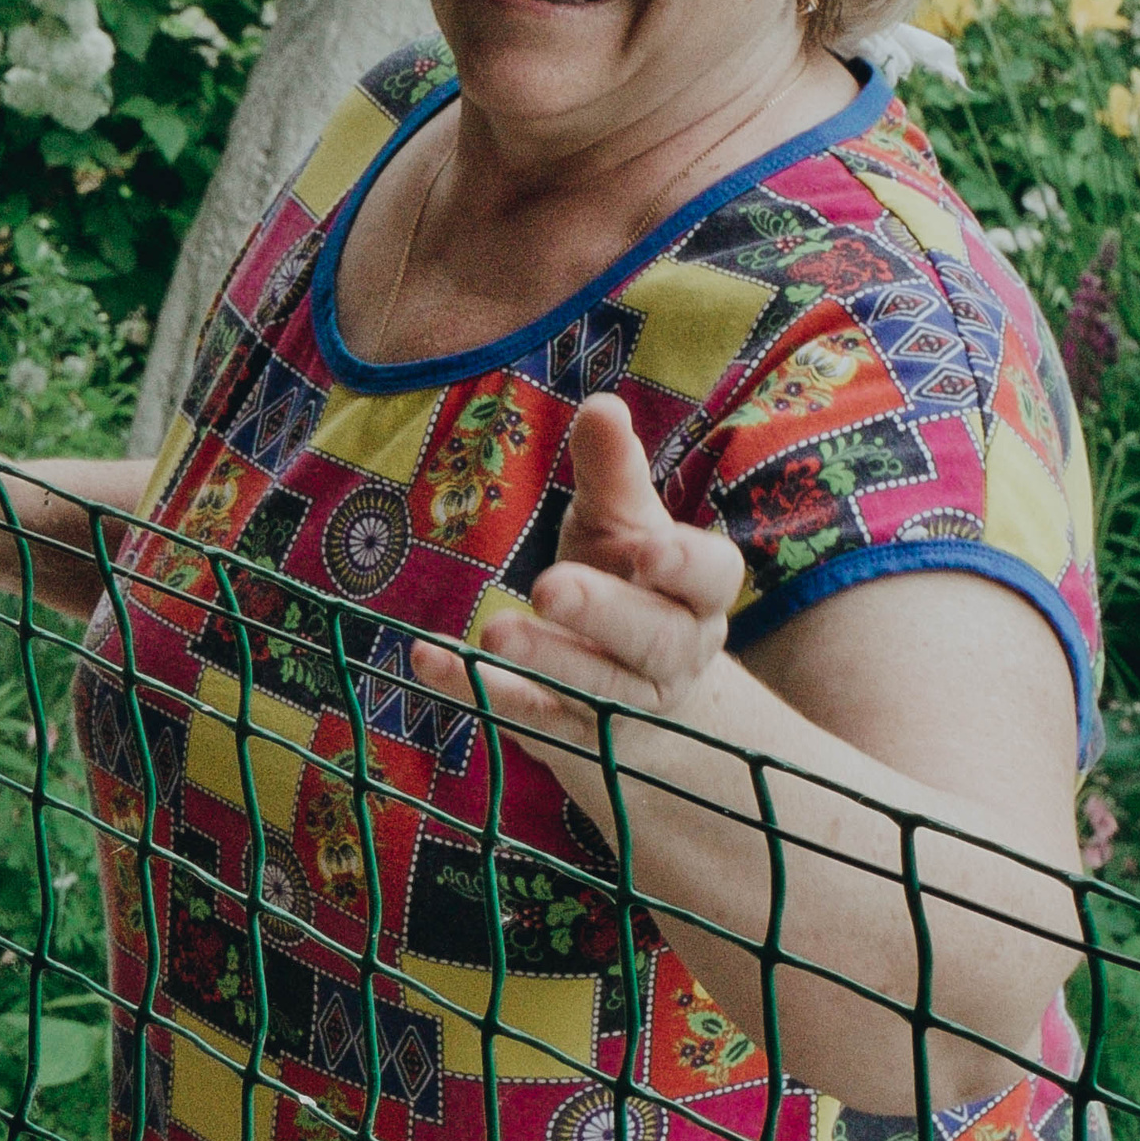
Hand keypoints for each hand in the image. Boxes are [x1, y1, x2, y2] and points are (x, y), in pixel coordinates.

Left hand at [410, 394, 744, 764]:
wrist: (631, 696)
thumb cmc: (626, 584)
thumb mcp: (620, 527)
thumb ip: (613, 473)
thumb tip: (602, 405)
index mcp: (697, 592)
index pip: (711, 577)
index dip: (685, 566)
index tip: (648, 550)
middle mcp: (673, 652)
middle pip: (653, 638)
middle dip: (603, 613)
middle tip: (550, 587)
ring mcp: (624, 703)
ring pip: (595, 689)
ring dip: (545, 660)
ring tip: (494, 632)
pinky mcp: (571, 735)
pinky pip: (526, 716)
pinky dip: (475, 689)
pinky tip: (428, 660)